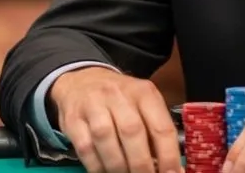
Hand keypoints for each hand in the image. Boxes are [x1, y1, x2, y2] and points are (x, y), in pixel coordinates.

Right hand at [50, 66, 181, 172]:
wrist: (82, 81)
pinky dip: (97, 166)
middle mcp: (119, 95)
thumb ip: (156, 131)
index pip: (161, 126)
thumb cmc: (121, 98)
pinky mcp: (73, 119)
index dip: (168, 155)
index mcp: (145, 93)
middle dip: (142, 164)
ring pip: (106, 139)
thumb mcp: (143, 104)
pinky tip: (105, 172)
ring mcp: (94, 105)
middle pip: (133, 132)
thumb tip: (171, 168)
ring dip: (118, 166)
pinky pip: (86, 147)